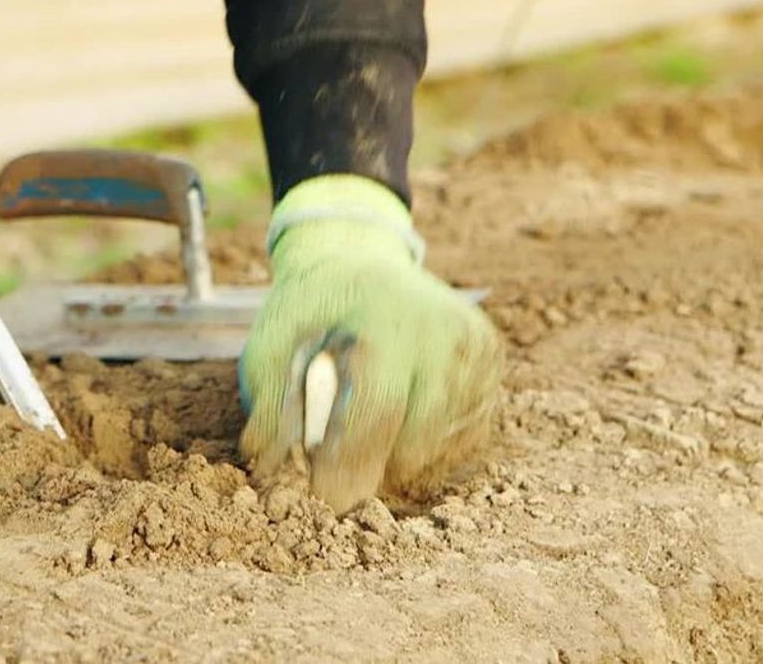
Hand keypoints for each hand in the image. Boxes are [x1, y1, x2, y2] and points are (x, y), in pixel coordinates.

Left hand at [239, 175, 502, 512]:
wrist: (357, 260)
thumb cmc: (308, 314)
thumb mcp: (271, 348)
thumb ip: (271, 410)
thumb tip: (274, 470)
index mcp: (382, 324)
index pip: (375, 414)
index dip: (347, 469)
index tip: (324, 502)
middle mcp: (441, 333)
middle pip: (415, 443)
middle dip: (370, 469)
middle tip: (338, 463)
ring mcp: (475, 347)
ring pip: (441, 449)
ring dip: (398, 455)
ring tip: (369, 413)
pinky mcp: (492, 359)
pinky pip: (464, 438)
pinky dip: (427, 441)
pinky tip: (401, 409)